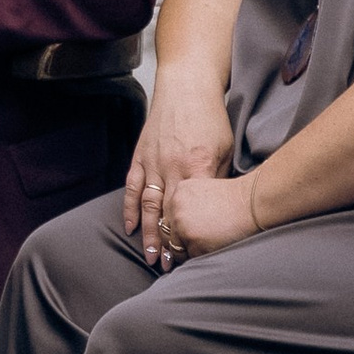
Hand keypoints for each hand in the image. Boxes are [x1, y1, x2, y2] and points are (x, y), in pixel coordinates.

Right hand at [124, 77, 232, 261]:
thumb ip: (217, 179)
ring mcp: (152, 161)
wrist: (186, 86)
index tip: (189, 258)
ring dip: (147, 232)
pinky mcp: (141, 154)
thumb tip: (216, 207)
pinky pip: (132, 186)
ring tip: (148, 256)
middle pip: (166, 213)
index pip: (189, 210)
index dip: (187, 235)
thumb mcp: (224, 148)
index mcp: (195, 168)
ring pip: (147, 204)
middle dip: (165, 243)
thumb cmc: (210, 117)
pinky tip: (129, 226)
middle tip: (164, 267)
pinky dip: (129, 207)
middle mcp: (171, 168)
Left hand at [157, 168, 260, 263]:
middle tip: (190, 247)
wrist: (252, 203)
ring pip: (175, 247)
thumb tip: (179, 223)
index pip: (167, 217)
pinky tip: (212, 249)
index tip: (181, 235)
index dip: (175, 229)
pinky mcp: (192, 240)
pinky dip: (200, 256)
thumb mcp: (205, 190)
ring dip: (188, 251)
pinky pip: (190, 256)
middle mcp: (175, 207)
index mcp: (178, 192)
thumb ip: (188, 204)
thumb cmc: (236, 200)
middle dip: (176, 242)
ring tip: (204, 248)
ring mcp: (182, 225)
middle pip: (166, 233)